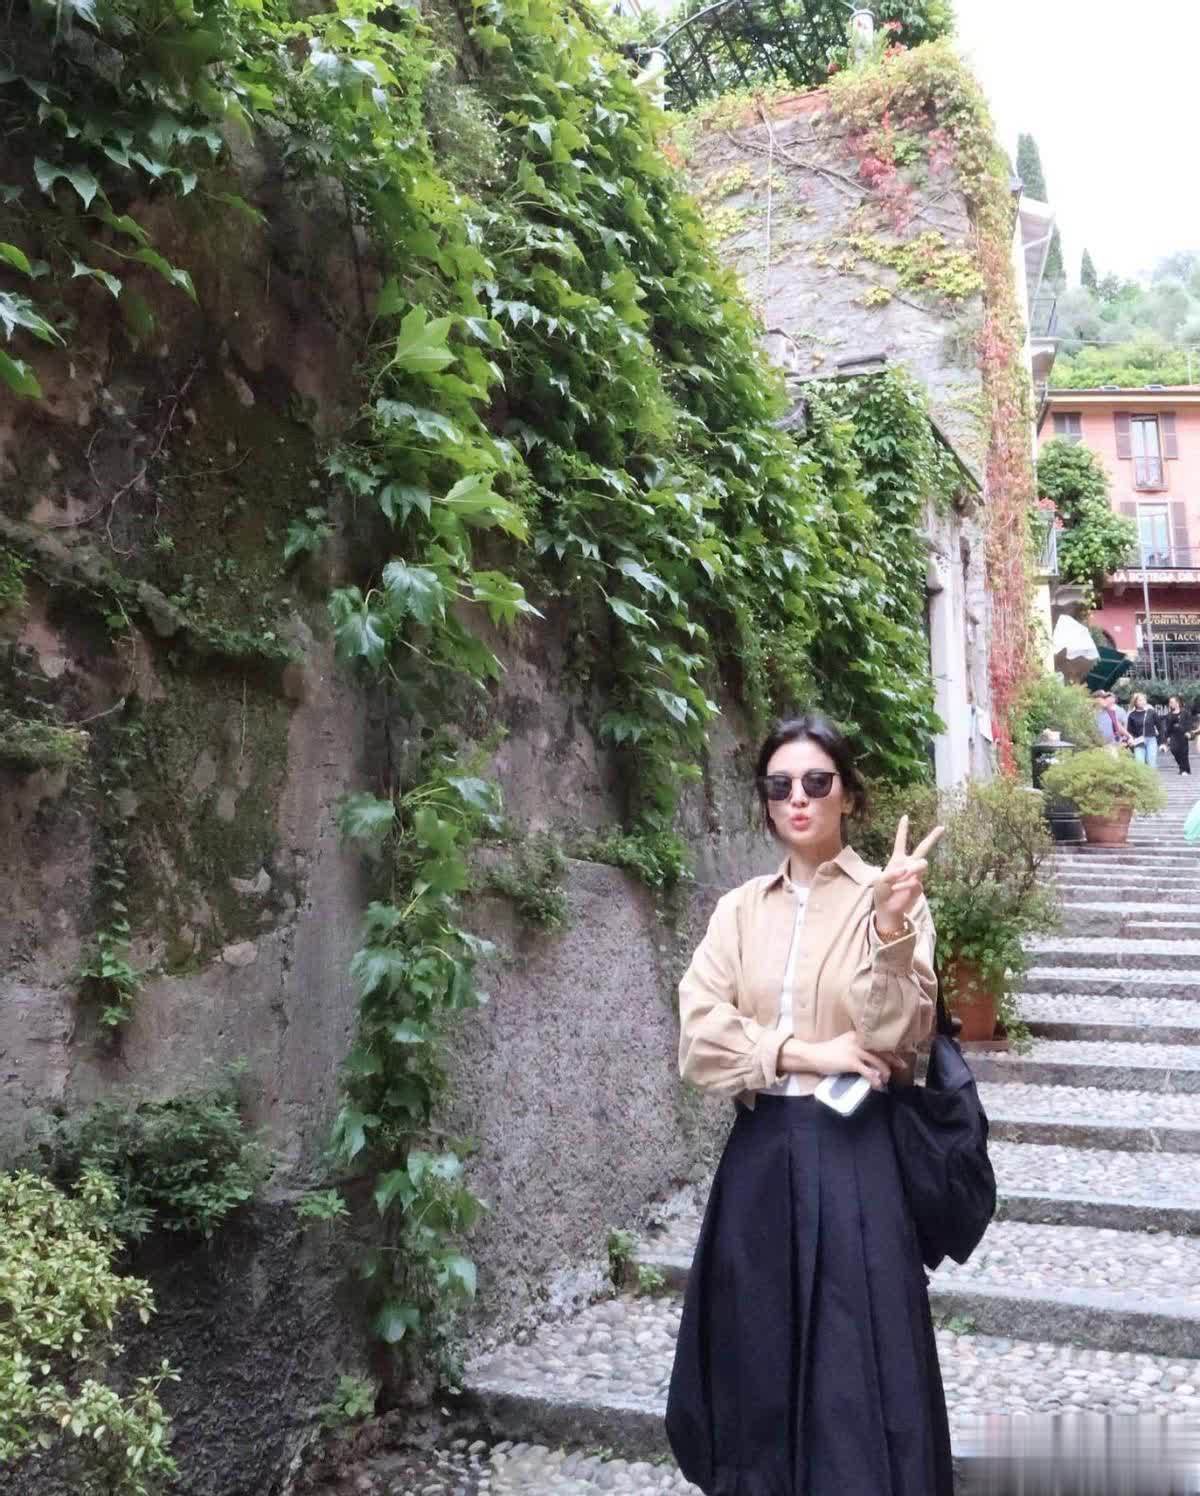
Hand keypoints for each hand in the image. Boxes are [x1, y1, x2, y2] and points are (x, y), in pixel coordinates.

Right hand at [796, 1031, 891, 1088]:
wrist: (813, 1055)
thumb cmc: (828, 1052)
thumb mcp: (846, 1045)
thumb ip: (858, 1049)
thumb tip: (872, 1060)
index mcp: (858, 1035)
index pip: (879, 1042)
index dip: (891, 1050)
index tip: (899, 1057)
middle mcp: (859, 1040)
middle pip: (882, 1050)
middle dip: (894, 1061)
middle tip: (901, 1067)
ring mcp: (855, 1050)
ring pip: (878, 1062)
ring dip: (885, 1072)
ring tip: (885, 1080)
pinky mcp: (851, 1062)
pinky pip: (868, 1072)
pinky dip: (875, 1079)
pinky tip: (877, 1085)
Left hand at [873, 814, 943, 931]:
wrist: (887, 909)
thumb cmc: (881, 892)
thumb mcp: (880, 880)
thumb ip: (892, 873)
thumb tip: (907, 871)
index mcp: (897, 859)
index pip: (901, 841)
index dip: (903, 829)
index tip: (905, 816)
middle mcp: (909, 864)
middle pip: (923, 847)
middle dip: (933, 837)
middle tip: (942, 827)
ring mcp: (915, 874)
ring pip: (922, 864)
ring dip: (914, 868)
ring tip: (905, 874)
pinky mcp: (919, 885)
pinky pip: (915, 881)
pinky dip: (905, 885)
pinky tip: (898, 890)